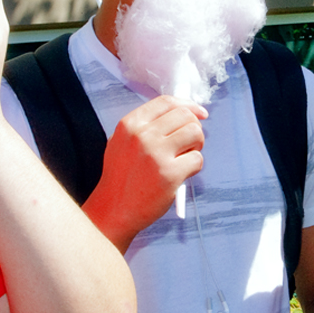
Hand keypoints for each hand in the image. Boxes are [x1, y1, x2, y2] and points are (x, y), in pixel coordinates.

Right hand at [84, 97, 207, 246]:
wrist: (113, 210)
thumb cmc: (122, 177)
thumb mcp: (123, 142)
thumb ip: (147, 126)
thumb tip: (184, 113)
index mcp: (129, 125)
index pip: (166, 102)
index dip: (187, 105)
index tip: (199, 113)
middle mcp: (142, 135)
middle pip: (185, 115)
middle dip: (194, 128)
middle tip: (190, 143)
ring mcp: (156, 154)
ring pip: (195, 133)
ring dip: (196, 145)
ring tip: (185, 158)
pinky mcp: (170, 174)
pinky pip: (197, 159)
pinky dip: (194, 166)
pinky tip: (181, 175)